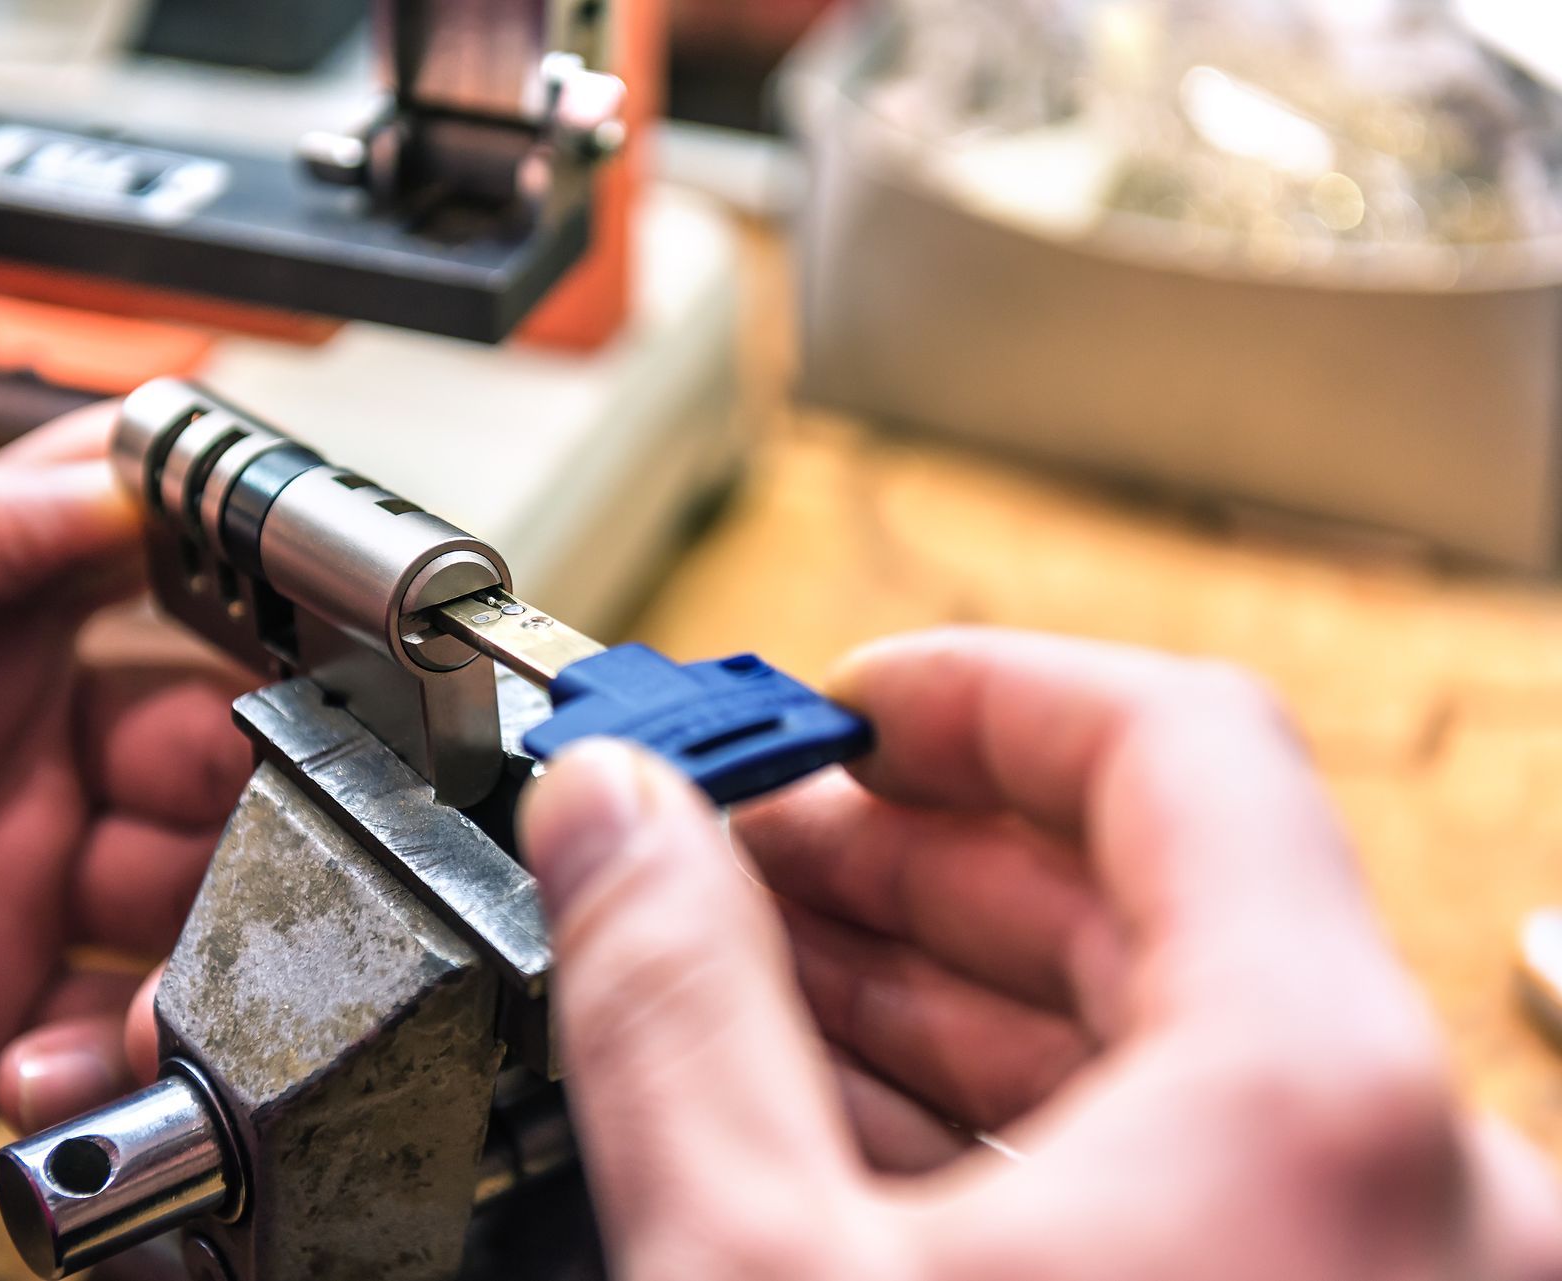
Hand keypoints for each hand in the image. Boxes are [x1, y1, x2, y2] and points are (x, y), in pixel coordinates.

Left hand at [0, 414, 250, 1261]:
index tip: (316, 635)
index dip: (246, 591)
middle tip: (265, 826)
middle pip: (213, 741)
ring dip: (220, 928)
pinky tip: (50, 1061)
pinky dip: (131, 1054)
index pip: (141, 573)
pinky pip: (122, 1037)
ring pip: (198, 892)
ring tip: (164, 968)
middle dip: (263, 781)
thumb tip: (102, 481)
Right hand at [520, 629, 1561, 1280]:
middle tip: (747, 842)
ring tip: (761, 972)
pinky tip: (844, 1119)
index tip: (840, 701)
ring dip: (946, 993)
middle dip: (915, 857)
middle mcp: (1423, 1177)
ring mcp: (1394, 1266)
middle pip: (1156, 891)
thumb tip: (610, 820)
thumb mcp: (761, 1276)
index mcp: (1323, 1105)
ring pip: (1168, 1048)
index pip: (1170, 743)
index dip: (973, 692)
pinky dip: (1015, 1126)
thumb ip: (672, 1011)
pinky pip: (1188, 1173)